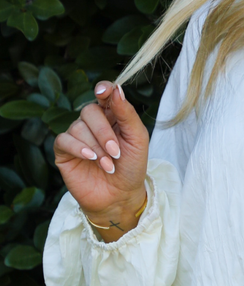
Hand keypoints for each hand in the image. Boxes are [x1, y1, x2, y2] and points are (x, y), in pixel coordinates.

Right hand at [53, 81, 149, 240]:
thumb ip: (128, 114)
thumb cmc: (131, 167)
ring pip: (78, 127)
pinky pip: (64, 139)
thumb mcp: (138, 139)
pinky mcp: (64, 151)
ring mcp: (77, 136)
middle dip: (104, 132)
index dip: (104, 89)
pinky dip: (78, 147)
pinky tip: (90, 158)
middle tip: (116, 153)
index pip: (104, 94)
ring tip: (108, 165)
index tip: (104, 91)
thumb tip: (117, 89)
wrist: (120, 196)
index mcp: (112, 115)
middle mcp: (92, 123)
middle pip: (89, 111)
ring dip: (96, 147)